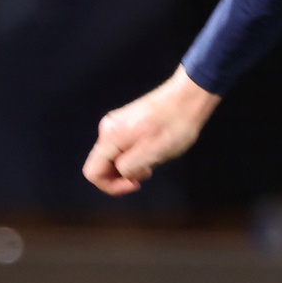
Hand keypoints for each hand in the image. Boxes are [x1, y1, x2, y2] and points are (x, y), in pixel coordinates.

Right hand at [82, 66, 220, 195]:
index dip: (110, 186)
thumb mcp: (153, 153)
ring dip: (132, 165)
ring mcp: (118, 123)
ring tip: (155, 159)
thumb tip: (121, 173)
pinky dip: (136, 155)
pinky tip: (155, 150)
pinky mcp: (128, 122)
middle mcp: (108, 129)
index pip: (92, 172)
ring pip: (115, 156)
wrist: (189, 96)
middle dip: (122, 175)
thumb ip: (129, 167)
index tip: (135, 184)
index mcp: (110, 137)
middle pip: (103, 165)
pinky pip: (124, 147)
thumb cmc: (174, 125)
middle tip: (148, 172)